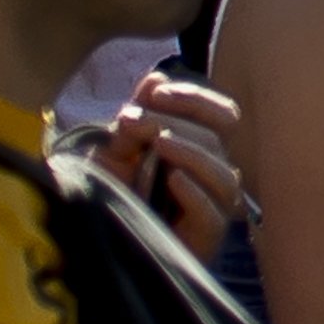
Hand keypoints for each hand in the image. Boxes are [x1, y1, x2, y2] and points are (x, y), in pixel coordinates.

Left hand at [97, 77, 250, 246]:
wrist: (100, 246)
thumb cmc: (114, 198)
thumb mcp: (116, 152)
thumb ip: (137, 118)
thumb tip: (155, 77)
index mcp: (201, 150)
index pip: (222, 115)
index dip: (196, 99)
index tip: (157, 93)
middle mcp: (213, 175)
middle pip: (216, 140)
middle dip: (175, 123)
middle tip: (131, 120)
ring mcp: (213, 208)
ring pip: (223, 175)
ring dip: (192, 154)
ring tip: (157, 143)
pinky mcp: (205, 238)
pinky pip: (212, 214)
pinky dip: (195, 194)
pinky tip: (171, 180)